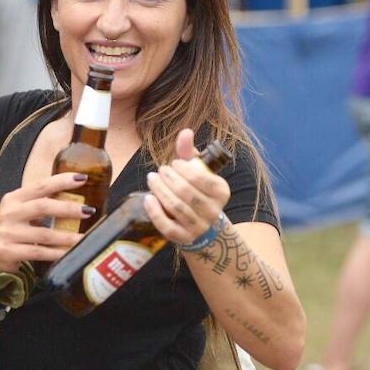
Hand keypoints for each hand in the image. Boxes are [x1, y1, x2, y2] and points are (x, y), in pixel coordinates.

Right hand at [0, 173, 91, 272]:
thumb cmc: (10, 231)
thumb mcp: (19, 212)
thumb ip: (39, 204)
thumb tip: (75, 199)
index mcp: (13, 198)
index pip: (40, 186)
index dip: (61, 181)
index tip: (82, 178)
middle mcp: (9, 213)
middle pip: (43, 207)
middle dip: (68, 208)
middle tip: (89, 210)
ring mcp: (7, 233)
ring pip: (44, 234)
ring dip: (67, 236)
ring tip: (85, 237)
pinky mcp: (8, 252)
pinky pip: (38, 252)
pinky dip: (57, 253)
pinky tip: (69, 253)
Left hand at [143, 129, 232, 245]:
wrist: (200, 224)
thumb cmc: (196, 190)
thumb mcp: (196, 170)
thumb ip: (189, 151)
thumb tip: (185, 131)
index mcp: (221, 192)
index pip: (200, 178)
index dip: (183, 168)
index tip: (173, 163)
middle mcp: (213, 211)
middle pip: (186, 192)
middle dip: (168, 179)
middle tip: (159, 171)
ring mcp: (199, 227)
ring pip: (176, 208)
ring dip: (160, 191)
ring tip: (152, 179)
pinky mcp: (184, 239)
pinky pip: (167, 226)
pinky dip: (155, 212)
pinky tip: (148, 198)